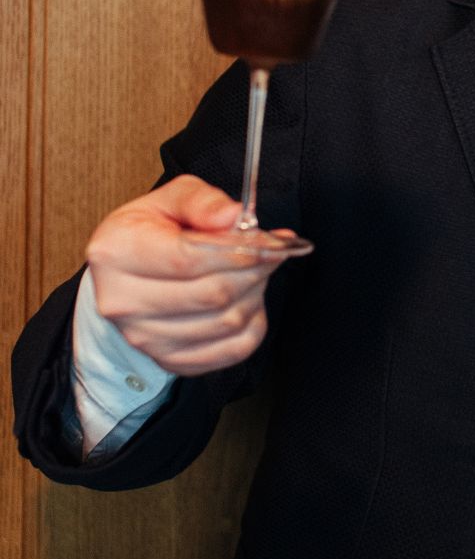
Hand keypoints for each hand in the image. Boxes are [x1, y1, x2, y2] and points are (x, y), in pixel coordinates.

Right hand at [85, 175, 289, 376]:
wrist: (126, 273)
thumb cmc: (152, 230)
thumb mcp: (172, 198)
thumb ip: (203, 201)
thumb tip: (234, 216)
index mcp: (117, 252)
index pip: (189, 258)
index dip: (239, 250)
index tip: (272, 240)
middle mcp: (122, 301)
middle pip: (212, 294)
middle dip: (254, 269)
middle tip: (273, 251)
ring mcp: (143, 338)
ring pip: (226, 322)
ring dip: (255, 292)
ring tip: (254, 270)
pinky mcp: (169, 360)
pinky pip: (232, 351)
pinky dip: (253, 324)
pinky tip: (248, 300)